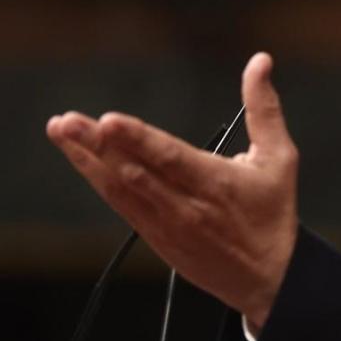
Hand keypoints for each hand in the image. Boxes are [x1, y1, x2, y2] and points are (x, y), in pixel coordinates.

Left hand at [47, 52, 298, 329]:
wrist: (269, 279)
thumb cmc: (273, 214)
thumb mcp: (280, 158)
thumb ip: (264, 108)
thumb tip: (260, 61)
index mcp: (216, 183)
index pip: (169, 157)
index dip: (137, 139)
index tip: (108, 121)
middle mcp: (185, 205)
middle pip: (133, 171)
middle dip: (96, 145)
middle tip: (67, 122)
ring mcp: (166, 223)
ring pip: (119, 188)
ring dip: (87, 159)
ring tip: (61, 131)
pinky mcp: (155, 236)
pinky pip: (120, 204)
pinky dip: (97, 179)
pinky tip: (79, 158)